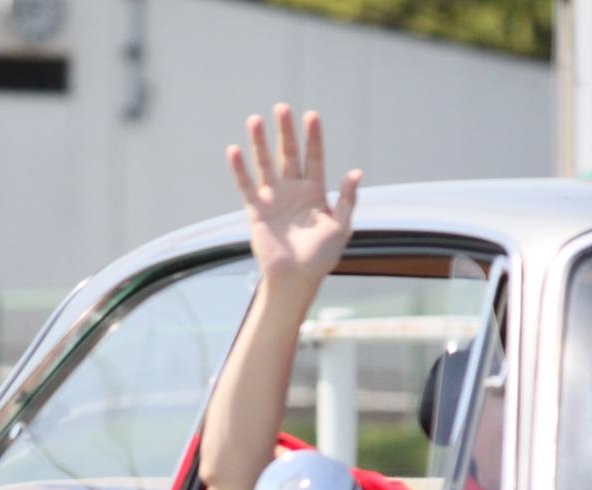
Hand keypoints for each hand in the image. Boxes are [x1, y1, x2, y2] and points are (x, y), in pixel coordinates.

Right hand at [227, 104, 361, 293]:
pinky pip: (246, 186)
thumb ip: (348, 200)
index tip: (311, 116)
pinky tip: (234, 150)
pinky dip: (239, 169)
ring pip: (265, 164)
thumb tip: (356, 172)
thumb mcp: (341, 227)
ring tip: (255, 120)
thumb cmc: (321, 258)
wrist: (296, 279)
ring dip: (260, 143)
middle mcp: (293, 191)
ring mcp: (273, 199)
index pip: (314, 158)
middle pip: (288, 154)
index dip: (313, 138)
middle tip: (282, 108)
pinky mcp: (256, 210)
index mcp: (315, 193)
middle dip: (286, 132)